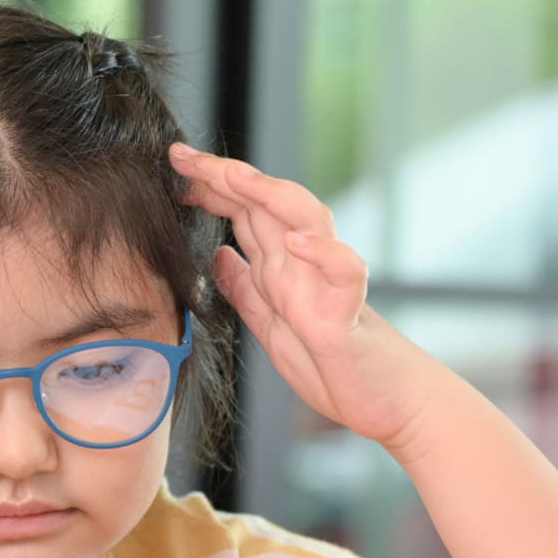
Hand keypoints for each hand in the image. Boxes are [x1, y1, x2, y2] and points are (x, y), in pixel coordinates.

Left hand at [170, 142, 440, 449]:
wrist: (383, 401)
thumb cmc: (331, 364)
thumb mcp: (269, 325)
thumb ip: (245, 289)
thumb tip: (217, 254)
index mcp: (280, 267)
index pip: (244, 211)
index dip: (210, 187)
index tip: (174, 167)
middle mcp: (303, 264)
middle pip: (266, 203)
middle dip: (225, 175)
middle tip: (182, 156)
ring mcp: (326, 283)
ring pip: (308, 220)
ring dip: (272, 195)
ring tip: (236, 178)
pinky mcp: (348, 311)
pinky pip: (345, 272)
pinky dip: (323, 253)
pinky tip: (298, 242)